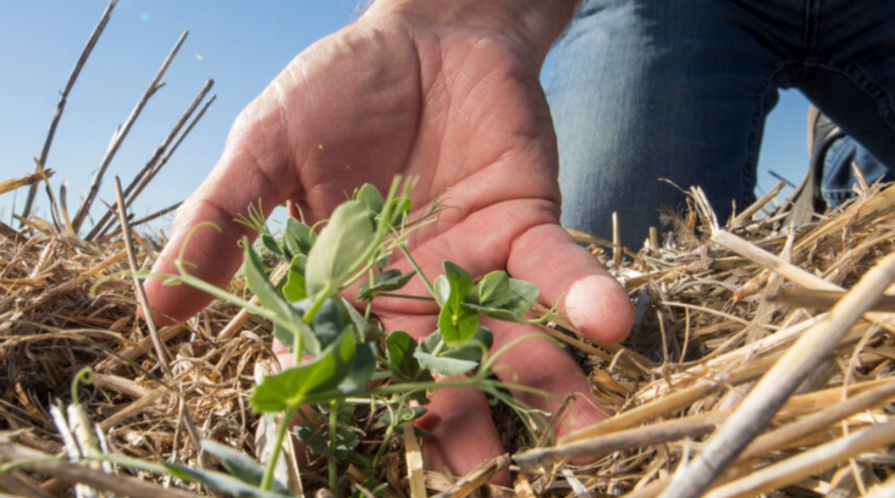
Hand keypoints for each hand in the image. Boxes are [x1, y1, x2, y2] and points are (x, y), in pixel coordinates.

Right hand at [146, 0, 632, 482]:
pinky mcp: (528, 229)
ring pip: (508, 342)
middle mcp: (414, 298)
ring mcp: (476, 269)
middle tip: (484, 478)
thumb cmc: (336, 89)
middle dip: (460, 429)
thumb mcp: (264, 149)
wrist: (422, 32)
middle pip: (435, 378)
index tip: (361, 454)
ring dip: (542, 389)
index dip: (352, 410)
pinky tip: (607, 326)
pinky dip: (582, 297)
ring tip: (578, 438)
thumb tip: (155, 308)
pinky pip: (557, 273)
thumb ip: (222, 221)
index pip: (345, 367)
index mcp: (346, 293)